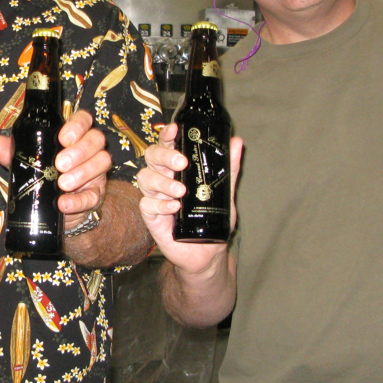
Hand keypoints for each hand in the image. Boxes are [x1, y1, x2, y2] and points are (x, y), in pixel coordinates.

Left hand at [0, 109, 110, 227]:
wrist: (55, 210)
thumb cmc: (43, 177)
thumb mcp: (27, 162)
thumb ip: (13, 152)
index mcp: (73, 137)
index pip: (84, 120)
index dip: (78, 125)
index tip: (63, 137)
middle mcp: (89, 151)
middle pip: (96, 139)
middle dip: (79, 150)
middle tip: (60, 164)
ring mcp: (95, 172)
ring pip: (102, 162)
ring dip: (82, 172)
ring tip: (62, 183)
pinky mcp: (95, 195)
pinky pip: (94, 195)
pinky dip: (79, 200)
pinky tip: (64, 203)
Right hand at [138, 123, 243, 274]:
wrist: (207, 252)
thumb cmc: (212, 219)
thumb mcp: (224, 192)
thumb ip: (228, 169)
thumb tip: (236, 143)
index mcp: (177, 168)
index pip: (167, 144)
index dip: (167, 135)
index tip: (174, 130)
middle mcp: (163, 178)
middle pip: (151, 157)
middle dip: (164, 156)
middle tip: (181, 162)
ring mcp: (155, 197)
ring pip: (145, 178)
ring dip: (162, 182)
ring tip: (181, 191)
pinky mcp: (151, 216)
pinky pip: (146, 204)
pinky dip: (160, 204)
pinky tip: (174, 208)